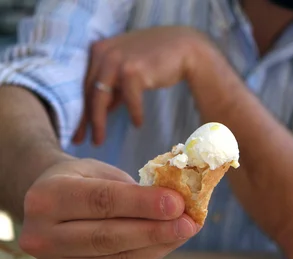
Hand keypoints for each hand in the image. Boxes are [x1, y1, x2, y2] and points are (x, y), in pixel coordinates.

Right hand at [20, 159, 197, 258]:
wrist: (48, 206)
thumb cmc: (80, 182)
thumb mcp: (97, 171)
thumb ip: (130, 187)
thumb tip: (177, 203)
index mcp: (45, 197)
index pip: (101, 202)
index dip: (142, 205)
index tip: (177, 204)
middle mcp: (42, 235)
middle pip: (107, 238)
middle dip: (154, 231)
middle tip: (189, 224)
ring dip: (156, 248)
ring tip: (184, 233)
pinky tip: (167, 245)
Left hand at [74, 27, 207, 145]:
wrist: (180, 48)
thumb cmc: (154, 60)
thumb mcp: (127, 71)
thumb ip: (113, 87)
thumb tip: (103, 110)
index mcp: (98, 52)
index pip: (83, 85)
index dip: (78, 110)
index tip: (76, 131)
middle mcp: (103, 53)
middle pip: (88, 93)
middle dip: (84, 120)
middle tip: (78, 141)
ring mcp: (116, 60)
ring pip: (100, 99)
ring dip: (99, 123)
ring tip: (99, 140)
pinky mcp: (132, 70)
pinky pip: (129, 100)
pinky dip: (134, 113)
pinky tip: (138, 124)